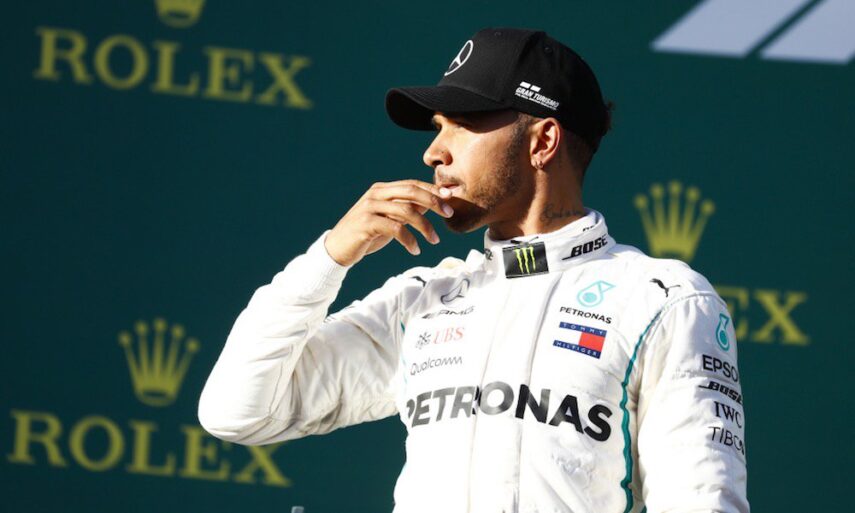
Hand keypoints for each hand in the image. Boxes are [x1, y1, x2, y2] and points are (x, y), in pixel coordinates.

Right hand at [324, 180, 453, 266]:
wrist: (337, 249)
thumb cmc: (366, 235)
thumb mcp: (389, 219)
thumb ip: (407, 209)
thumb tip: (432, 203)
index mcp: (382, 189)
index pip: (412, 184)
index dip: (432, 189)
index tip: (451, 197)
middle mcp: (376, 194)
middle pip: (411, 191)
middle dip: (433, 201)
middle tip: (449, 214)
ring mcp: (370, 208)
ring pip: (406, 211)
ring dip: (425, 226)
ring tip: (434, 240)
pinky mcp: (367, 224)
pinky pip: (396, 229)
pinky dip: (409, 240)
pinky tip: (415, 250)